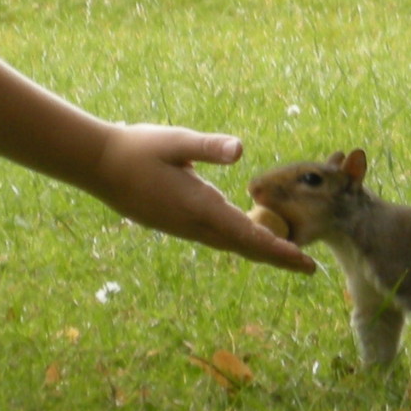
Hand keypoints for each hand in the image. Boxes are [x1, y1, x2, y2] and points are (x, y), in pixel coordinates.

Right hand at [93, 124, 316, 273]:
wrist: (99, 166)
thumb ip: (208, 146)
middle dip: (279, 259)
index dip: (277, 249)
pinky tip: (256, 241)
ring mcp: (186, 228)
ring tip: (291, 259)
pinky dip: (244, 243)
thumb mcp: (175, 141)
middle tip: (311, 269)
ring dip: (263, 253)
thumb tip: (240, 149)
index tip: (302, 260)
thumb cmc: (138, 148)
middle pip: (245, 248)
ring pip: (233, 245)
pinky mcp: (180, 225)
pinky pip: (220, 239)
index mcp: (199, 207)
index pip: (246, 234)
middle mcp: (195, 225)